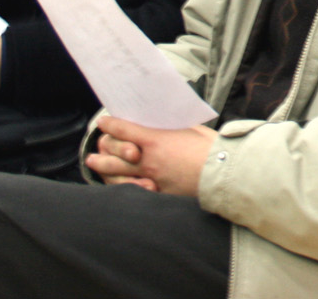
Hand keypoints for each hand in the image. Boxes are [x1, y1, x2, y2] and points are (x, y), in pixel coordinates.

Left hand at [87, 116, 216, 196]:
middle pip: (116, 154)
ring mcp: (152, 179)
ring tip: (94, 165)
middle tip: (93, 151)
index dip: (111, 125)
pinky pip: (134, 190)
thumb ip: (175, 128)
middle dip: (102, 150)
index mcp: (156, 140)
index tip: (103, 122)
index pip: (125, 130)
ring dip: (104, 169)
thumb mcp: (193, 130)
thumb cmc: (213, 147)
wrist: (224, 172)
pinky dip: (122, 186)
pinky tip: (116, 185)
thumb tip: (168, 125)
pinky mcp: (159, 194)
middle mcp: (148, 160)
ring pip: (119, 174)